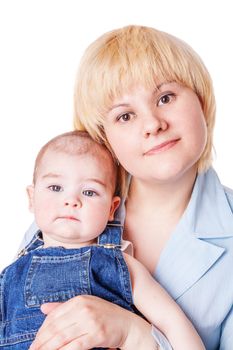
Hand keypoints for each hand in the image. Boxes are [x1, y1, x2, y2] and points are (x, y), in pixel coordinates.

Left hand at [29, 295, 155, 349]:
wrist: (127, 324)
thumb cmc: (104, 316)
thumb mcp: (84, 306)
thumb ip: (63, 307)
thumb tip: (43, 308)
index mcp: (79, 300)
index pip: (54, 316)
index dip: (42, 330)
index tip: (35, 342)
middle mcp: (84, 308)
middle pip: (56, 327)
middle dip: (42, 341)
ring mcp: (91, 320)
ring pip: (63, 337)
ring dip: (49, 348)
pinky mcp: (97, 334)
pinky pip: (75, 346)